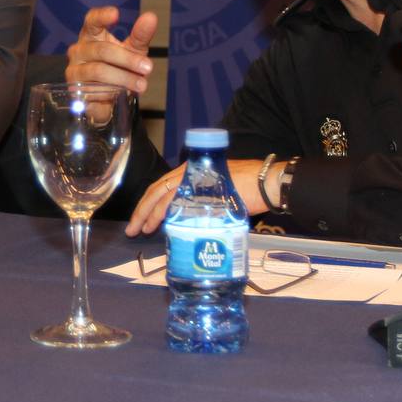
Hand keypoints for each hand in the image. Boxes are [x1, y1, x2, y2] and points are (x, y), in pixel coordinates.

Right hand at [66, 6, 156, 93]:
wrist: (109, 98)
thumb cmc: (120, 66)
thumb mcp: (133, 50)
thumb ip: (141, 35)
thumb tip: (151, 17)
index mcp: (91, 35)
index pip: (92, 21)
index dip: (102, 17)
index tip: (116, 14)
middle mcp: (78, 50)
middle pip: (101, 50)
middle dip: (127, 59)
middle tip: (148, 68)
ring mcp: (74, 71)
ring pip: (98, 71)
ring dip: (123, 78)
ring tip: (141, 85)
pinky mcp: (74, 91)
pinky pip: (94, 91)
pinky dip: (111, 93)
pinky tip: (122, 95)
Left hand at [125, 158, 273, 236]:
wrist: (268, 182)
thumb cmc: (247, 187)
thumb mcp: (217, 189)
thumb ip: (201, 199)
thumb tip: (189, 219)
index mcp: (190, 170)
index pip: (161, 186)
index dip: (147, 203)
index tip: (139, 220)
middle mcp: (189, 172)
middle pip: (156, 191)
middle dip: (142, 211)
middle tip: (132, 230)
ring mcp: (196, 180)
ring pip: (164, 196)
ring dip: (151, 215)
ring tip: (143, 230)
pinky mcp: (205, 190)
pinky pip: (181, 203)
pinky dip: (170, 215)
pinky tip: (164, 227)